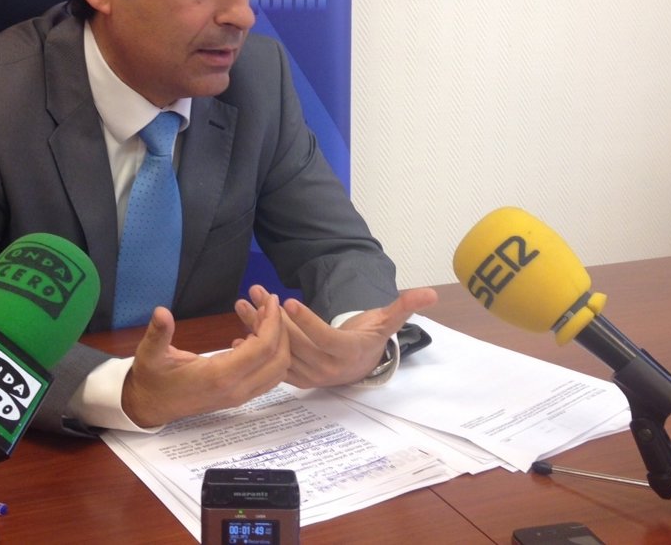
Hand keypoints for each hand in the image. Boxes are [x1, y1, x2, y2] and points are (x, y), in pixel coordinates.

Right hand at [121, 296, 289, 427]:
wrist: (150, 407)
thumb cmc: (152, 378)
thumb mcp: (150, 354)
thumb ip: (158, 333)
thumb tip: (161, 311)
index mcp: (219, 376)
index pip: (262, 348)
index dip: (272, 321)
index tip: (269, 299)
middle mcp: (236, 389)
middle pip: (279, 360)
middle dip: (282, 330)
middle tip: (271, 305)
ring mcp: (240, 396)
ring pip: (277, 370)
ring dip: (279, 343)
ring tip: (265, 317)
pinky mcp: (239, 396)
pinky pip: (268, 376)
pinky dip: (270, 355)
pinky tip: (251, 335)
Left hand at [234, 284, 437, 388]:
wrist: (360, 364)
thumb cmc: (371, 337)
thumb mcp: (389, 321)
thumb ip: (405, 306)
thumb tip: (432, 293)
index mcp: (347, 354)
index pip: (324, 339)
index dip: (307, 322)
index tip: (288, 301)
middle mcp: (327, 369)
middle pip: (296, 343)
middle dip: (273, 318)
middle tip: (257, 293)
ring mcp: (309, 375)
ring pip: (280, 351)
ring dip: (258, 328)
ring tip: (242, 303)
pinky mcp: (296, 377)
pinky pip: (273, 362)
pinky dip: (257, 346)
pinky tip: (239, 330)